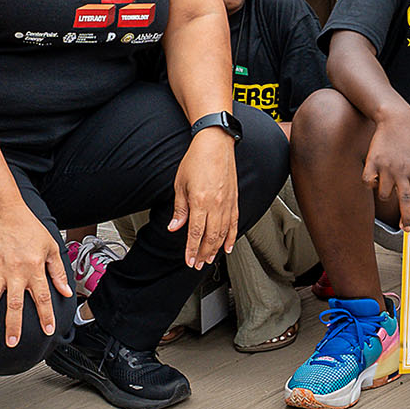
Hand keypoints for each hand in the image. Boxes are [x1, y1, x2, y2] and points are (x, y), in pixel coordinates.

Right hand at [0, 211, 70, 346]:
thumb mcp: (51, 247)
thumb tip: (67, 291)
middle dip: (13, 325)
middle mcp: (15, 273)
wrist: (4, 212)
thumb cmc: (29, 228)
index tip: (48, 330)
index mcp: (34, 269)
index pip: (42, 297)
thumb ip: (58, 271)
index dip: (46, 315)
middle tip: (12, 343)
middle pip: (15, 304)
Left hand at [169, 126, 240, 267]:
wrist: (216, 144)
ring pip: (223, 232)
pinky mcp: (234, 199)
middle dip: (203, 253)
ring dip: (216, 248)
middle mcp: (216, 204)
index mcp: (200, 201)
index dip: (191, 250)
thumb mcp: (180, 184)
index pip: (196, 233)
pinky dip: (231, 237)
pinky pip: (234, 222)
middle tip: (197, 264)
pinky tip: (228, 246)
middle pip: (211, 237)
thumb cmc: (196, 160)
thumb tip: (175, 227)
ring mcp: (227, 202)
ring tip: (209, 259)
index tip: (188, 261)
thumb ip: (180, 209)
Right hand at [364, 108, 409, 230]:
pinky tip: (373, 178)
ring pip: (383, 193)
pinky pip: (368, 182)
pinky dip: (370, 184)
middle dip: (404, 218)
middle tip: (403, 228)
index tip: (408, 227)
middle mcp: (402, 171)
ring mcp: (386, 167)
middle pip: (403, 201)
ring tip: (385, 183)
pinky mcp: (373, 161)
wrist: (396, 119)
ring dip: (384, 193)